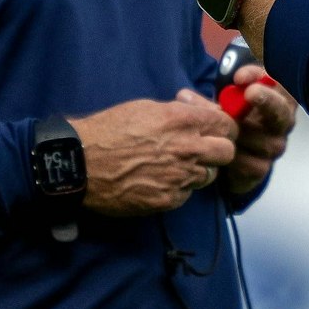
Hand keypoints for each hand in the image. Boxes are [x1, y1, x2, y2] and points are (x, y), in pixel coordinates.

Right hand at [70, 91, 238, 215]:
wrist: (81, 163)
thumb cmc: (109, 129)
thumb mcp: (146, 108)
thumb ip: (178, 112)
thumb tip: (196, 113)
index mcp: (182, 120)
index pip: (226, 123)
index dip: (222, 126)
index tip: (214, 129)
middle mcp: (187, 149)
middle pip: (227, 152)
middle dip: (219, 149)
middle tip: (203, 149)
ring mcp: (179, 177)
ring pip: (209, 175)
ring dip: (199, 170)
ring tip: (176, 165)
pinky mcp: (168, 200)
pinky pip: (187, 193)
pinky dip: (179, 187)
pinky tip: (161, 180)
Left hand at [220, 64, 297, 196]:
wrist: (235, 159)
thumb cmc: (234, 118)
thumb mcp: (227, 102)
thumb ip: (210, 98)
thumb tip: (183, 96)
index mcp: (279, 97)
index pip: (278, 82)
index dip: (259, 76)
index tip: (238, 77)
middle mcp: (283, 122)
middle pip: (279, 111)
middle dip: (266, 100)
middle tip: (249, 93)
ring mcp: (275, 147)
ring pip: (257, 138)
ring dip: (233, 129)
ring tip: (211, 125)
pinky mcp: (261, 169)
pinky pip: (244, 161)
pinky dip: (227, 153)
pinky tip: (214, 149)